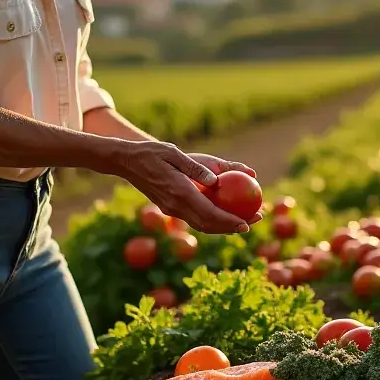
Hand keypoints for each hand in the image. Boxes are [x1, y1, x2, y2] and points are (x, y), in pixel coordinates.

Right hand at [115, 141, 256, 234]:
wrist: (126, 162)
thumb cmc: (151, 152)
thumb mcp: (174, 153)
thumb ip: (195, 168)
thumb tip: (217, 181)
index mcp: (180, 192)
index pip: (209, 214)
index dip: (229, 222)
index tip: (247, 224)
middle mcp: (176, 206)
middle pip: (208, 225)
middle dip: (232, 227)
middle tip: (253, 222)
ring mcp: (171, 209)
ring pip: (201, 225)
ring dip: (222, 226)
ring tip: (244, 221)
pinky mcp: (169, 208)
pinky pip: (194, 219)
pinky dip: (211, 221)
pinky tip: (223, 215)